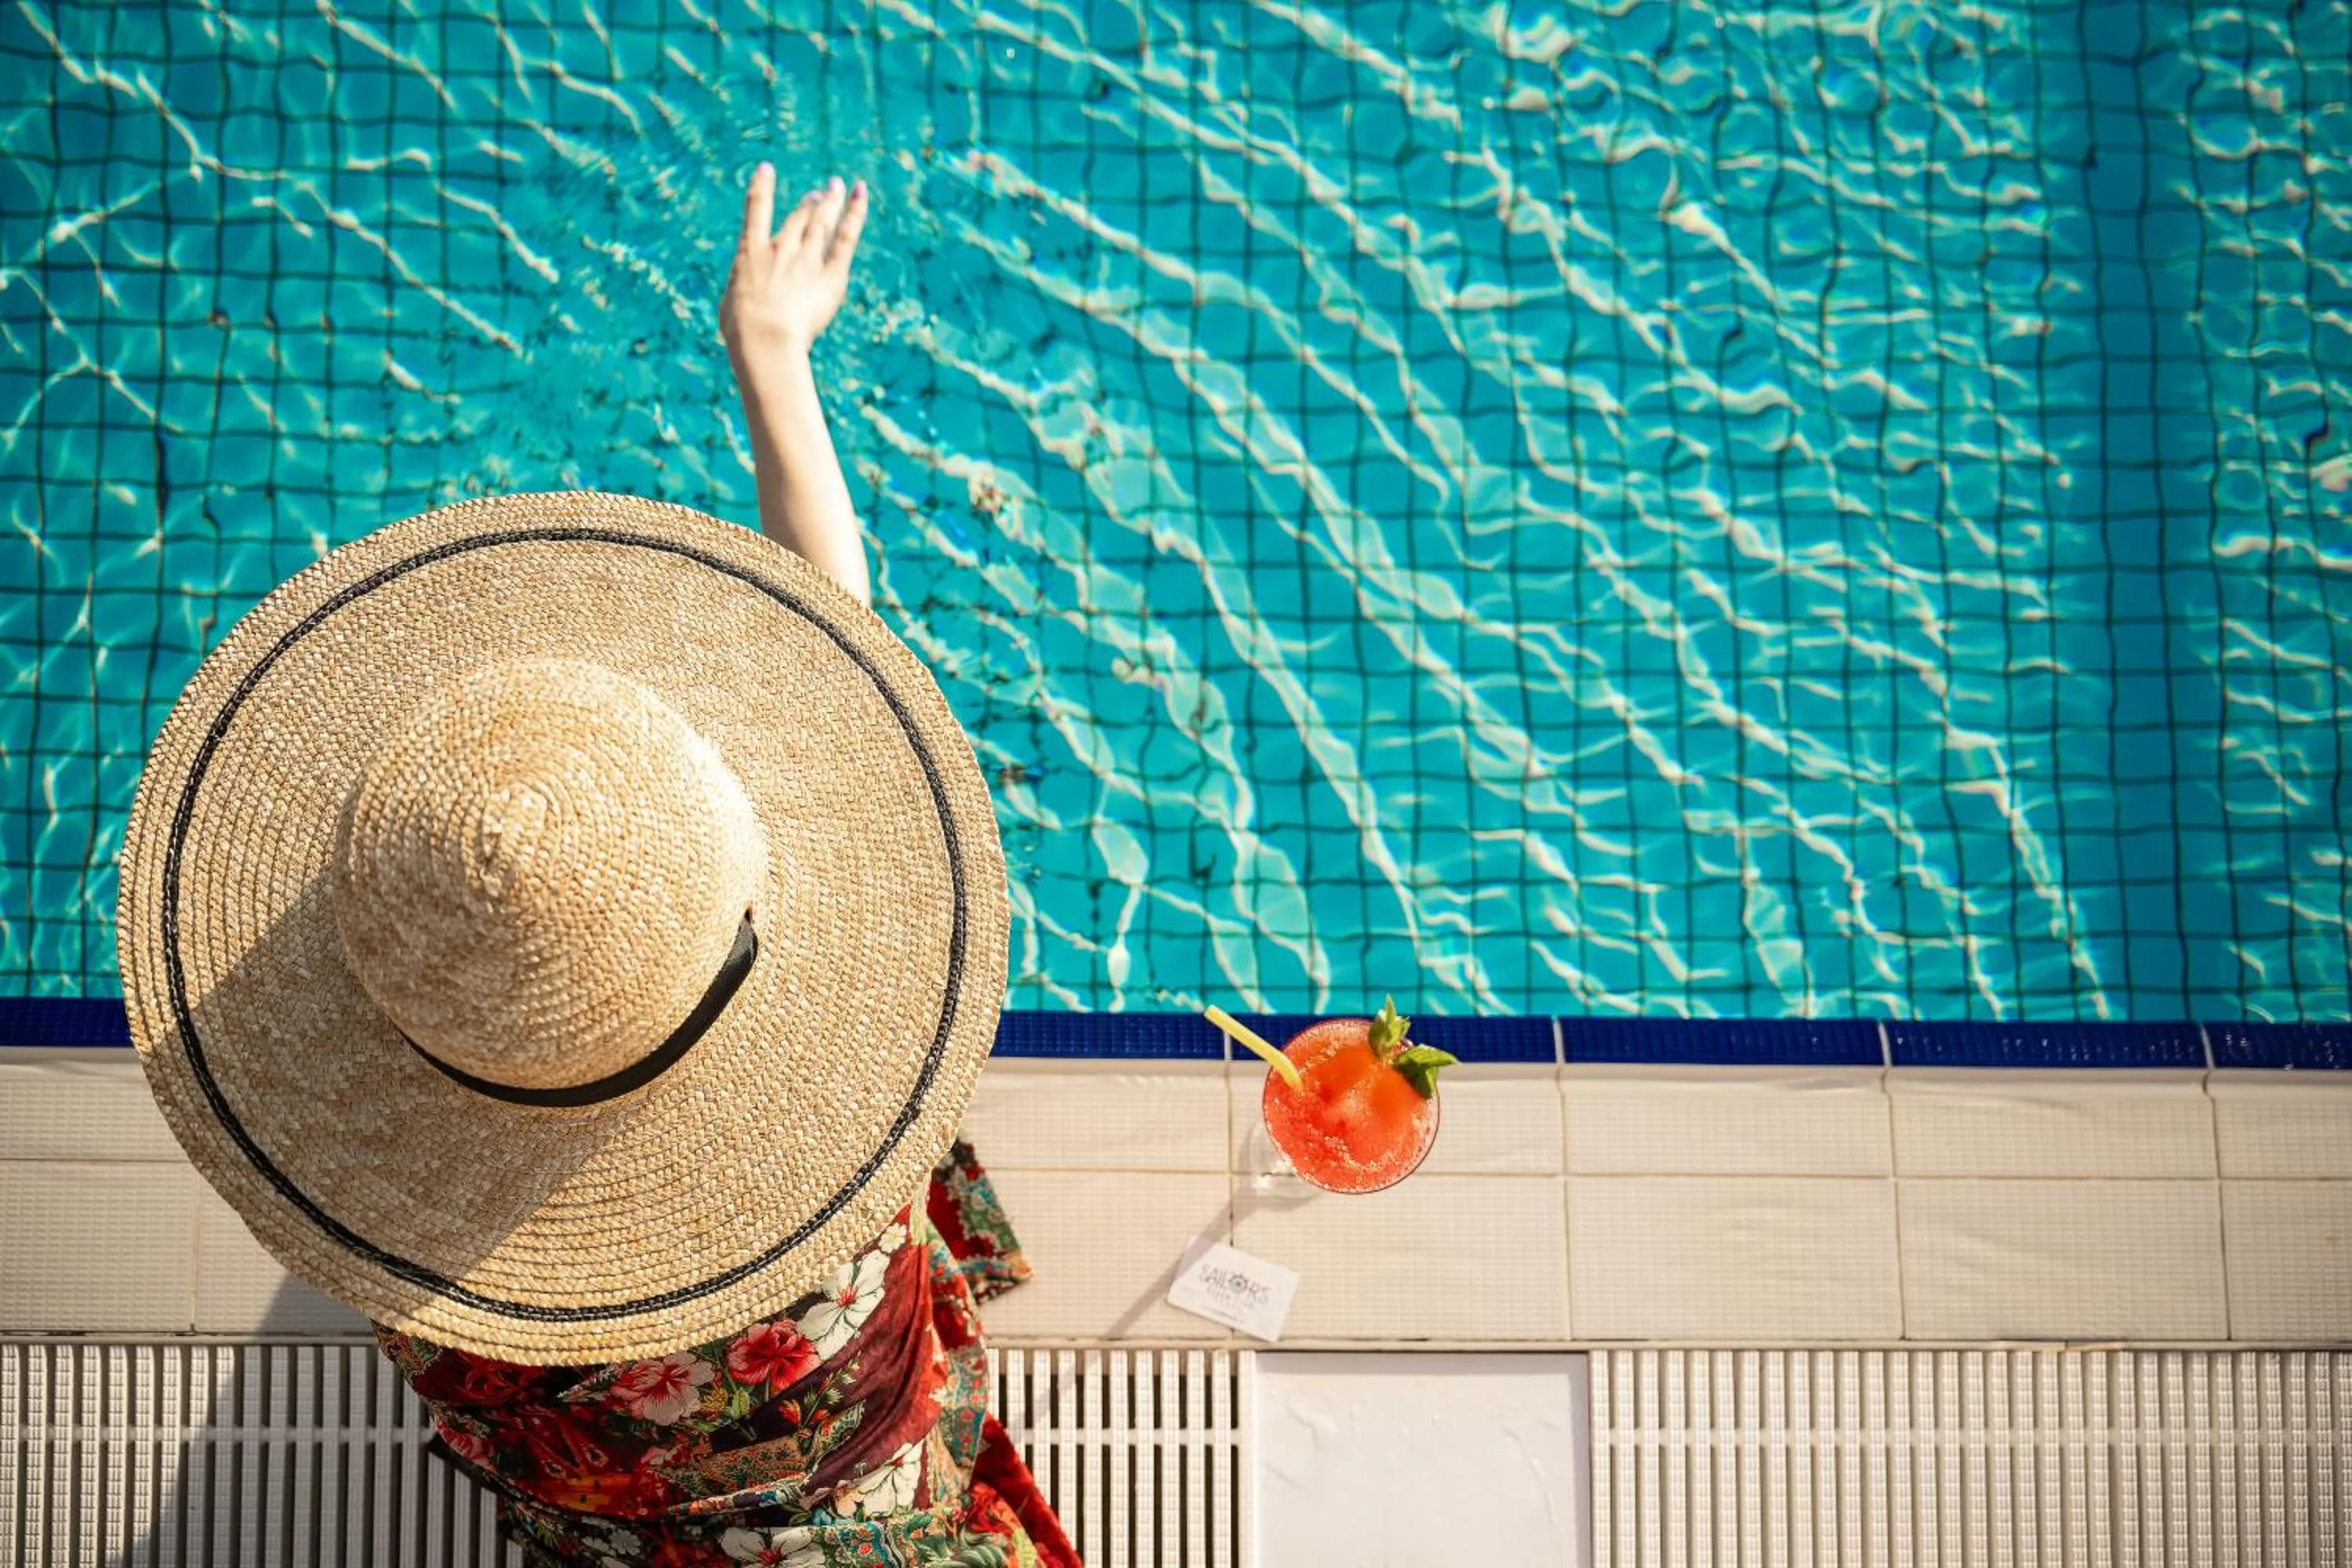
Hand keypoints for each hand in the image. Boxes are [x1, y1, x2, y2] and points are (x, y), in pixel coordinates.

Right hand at [720, 164, 866, 368]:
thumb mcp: (732, 307)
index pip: (755, 210)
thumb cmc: (741, 330)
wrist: (765, 337)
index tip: (766, 169)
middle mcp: (781, 248)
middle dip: (810, 203)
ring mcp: (806, 259)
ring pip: (822, 221)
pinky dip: (854, 212)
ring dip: (831, 201)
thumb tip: (750, 300)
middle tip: (819, 193)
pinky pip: (845, 237)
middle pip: (799, 217)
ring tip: (837, 186)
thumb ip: (745, 293)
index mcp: (750, 253)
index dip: (761, 186)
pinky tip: (860, 192)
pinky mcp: (831, 275)